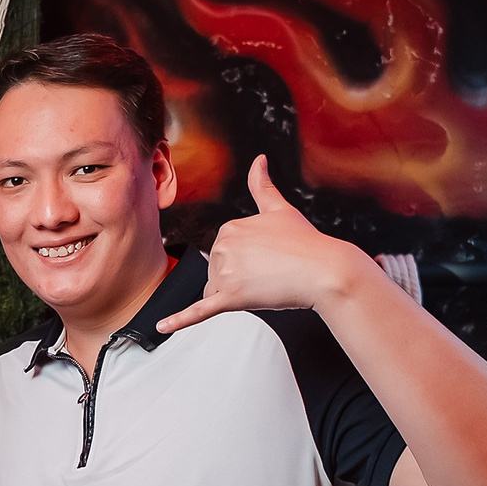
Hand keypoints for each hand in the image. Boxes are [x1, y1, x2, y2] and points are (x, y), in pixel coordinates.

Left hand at [155, 155, 371, 334]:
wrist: (325, 270)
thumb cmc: (306, 242)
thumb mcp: (280, 209)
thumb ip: (262, 186)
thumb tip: (258, 160)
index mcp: (229, 228)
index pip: (223, 253)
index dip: (245, 261)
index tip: (268, 258)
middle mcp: (222, 248)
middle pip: (217, 273)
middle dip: (238, 278)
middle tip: (270, 273)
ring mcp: (225, 274)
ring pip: (215, 292)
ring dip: (235, 294)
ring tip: (265, 286)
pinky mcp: (230, 298)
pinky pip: (199, 311)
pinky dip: (179, 320)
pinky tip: (162, 326)